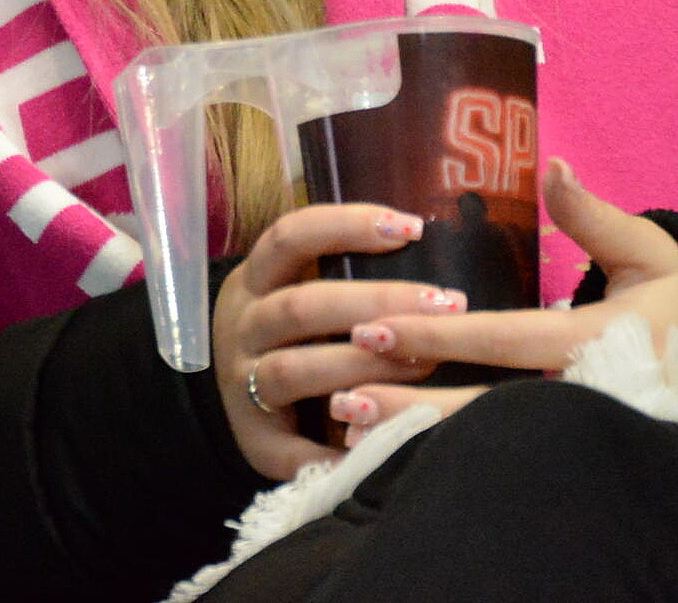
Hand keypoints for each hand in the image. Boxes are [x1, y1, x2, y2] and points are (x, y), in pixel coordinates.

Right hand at [210, 200, 464, 480]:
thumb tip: (426, 243)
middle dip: (377, 303)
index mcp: (255, 281)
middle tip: (445, 305)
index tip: (413, 229)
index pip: (290, 237)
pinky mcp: (254, 440)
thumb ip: (344, 273)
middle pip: (301, 306)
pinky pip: (295, 452)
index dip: (347, 226)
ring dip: (365, 367)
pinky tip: (391, 447)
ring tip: (428, 364)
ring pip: (295, 370)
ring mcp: (242, 383)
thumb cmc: (289, 335)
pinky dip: (341, 452)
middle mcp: (242, 326)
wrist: (231, 398)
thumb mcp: (297, 290)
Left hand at [325, 158, 677, 446]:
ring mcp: (577, 432)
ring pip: (487, 440)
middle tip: (342, 394)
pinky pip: (501, 456)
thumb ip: (594, 216)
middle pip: (484, 407)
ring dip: (417, 436)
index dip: (438, 335)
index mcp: (599, 344)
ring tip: (350, 426)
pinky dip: (444, 455)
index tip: (376, 326)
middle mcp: (584, 398)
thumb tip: (552, 168)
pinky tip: (390, 451)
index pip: (505, 339)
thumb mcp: (650, 251)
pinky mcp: (571, 449)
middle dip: (411, 403)